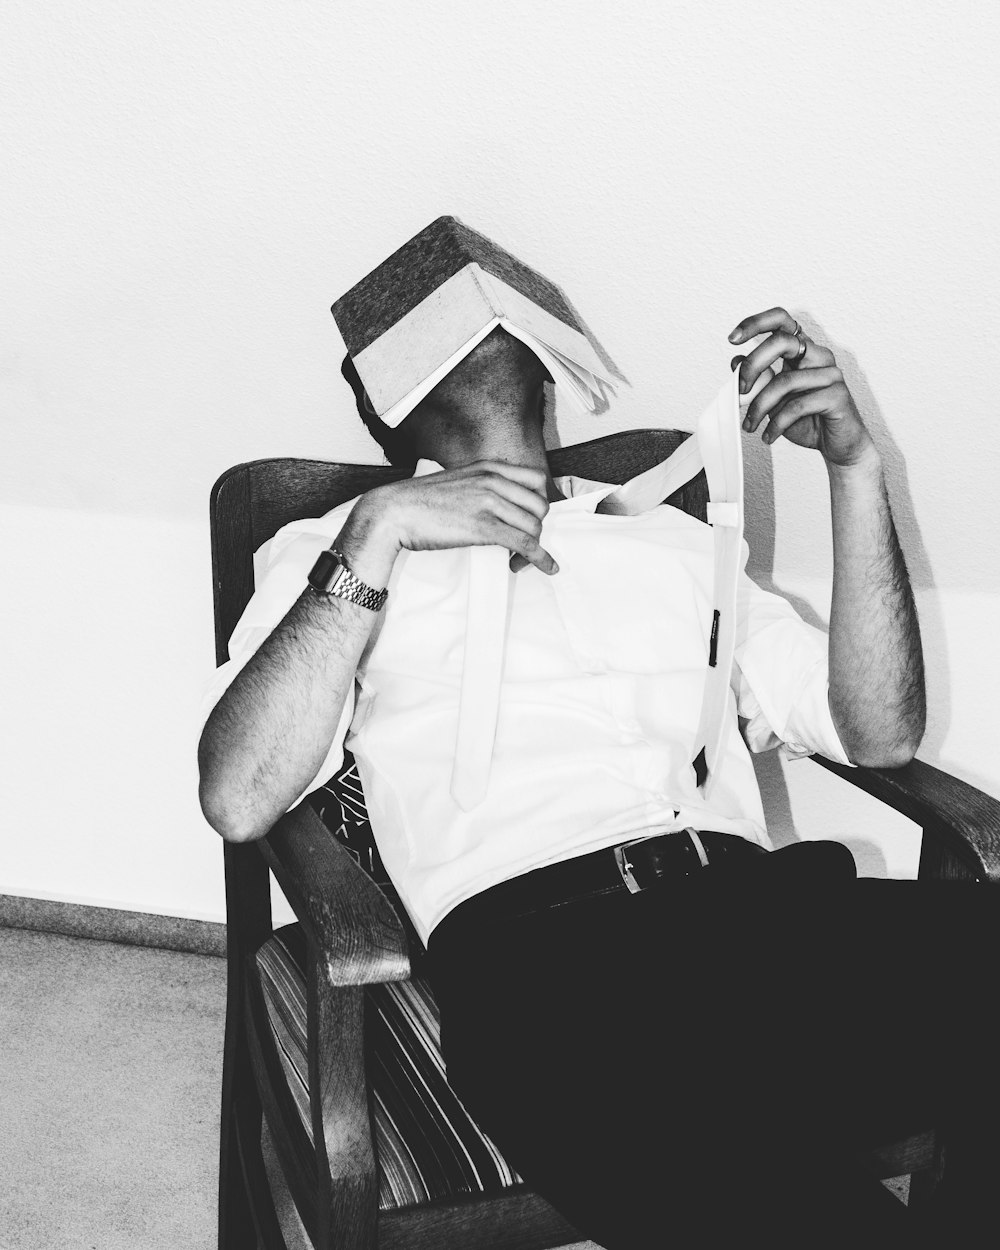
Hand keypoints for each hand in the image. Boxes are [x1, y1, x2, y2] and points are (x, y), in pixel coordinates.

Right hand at [342, 460, 557, 580]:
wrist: (393, 512)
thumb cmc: (419, 501)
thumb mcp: (457, 481)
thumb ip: (480, 487)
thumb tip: (496, 506)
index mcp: (487, 468)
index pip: (536, 480)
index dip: (540, 502)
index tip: (532, 519)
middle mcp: (492, 481)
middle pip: (539, 505)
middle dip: (537, 527)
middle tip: (523, 543)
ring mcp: (488, 503)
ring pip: (533, 526)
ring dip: (533, 547)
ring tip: (517, 560)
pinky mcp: (483, 527)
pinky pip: (525, 543)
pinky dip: (540, 558)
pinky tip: (547, 568)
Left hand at [728, 307, 875, 466]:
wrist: (836, 444)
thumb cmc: (806, 419)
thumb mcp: (773, 399)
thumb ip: (758, 380)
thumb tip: (735, 361)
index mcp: (803, 350)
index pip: (781, 321)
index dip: (755, 323)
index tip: (732, 339)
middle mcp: (818, 356)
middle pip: (781, 342)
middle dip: (752, 365)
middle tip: (739, 391)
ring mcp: (830, 374)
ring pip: (785, 380)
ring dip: (760, 407)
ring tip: (749, 425)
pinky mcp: (837, 396)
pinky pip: (798, 406)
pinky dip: (777, 424)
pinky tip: (768, 436)